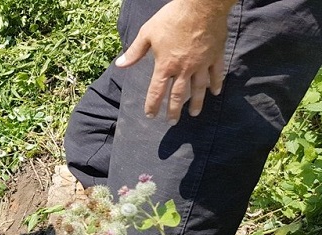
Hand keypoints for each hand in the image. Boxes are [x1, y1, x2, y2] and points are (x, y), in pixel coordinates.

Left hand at [115, 0, 234, 123]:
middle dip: (174, 110)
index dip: (153, 105)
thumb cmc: (172, 18)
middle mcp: (184, 69)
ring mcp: (202, 64)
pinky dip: (216, 84)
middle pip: (178, 95)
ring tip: (194, 114)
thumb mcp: (147, 33)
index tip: (151, 115)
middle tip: (172, 122)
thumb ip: (135, 52)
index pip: (157, 91)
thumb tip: (120, 65)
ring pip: (199, 89)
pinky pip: (217, 74)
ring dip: (196, 103)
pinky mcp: (215, 56)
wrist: (200, 6)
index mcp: (166, 65)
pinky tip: (215, 93)